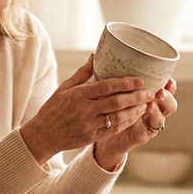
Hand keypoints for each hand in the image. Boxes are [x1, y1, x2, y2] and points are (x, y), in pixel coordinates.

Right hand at [20, 56, 154, 166]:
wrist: (42, 136)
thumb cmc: (53, 109)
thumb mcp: (64, 88)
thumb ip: (83, 73)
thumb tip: (95, 55)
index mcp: (78, 95)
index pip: (106, 87)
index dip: (125, 83)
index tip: (140, 80)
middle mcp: (84, 110)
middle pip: (116, 102)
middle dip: (136, 97)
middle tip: (150, 92)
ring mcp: (88, 125)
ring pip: (117, 117)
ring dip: (134, 110)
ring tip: (146, 104)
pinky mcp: (91, 137)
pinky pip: (113, 129)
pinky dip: (126, 122)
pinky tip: (135, 116)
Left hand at [94, 78, 177, 170]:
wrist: (100, 136)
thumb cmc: (106, 110)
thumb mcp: (108, 92)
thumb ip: (107, 77)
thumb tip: (94, 55)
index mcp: (148, 98)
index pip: (165, 90)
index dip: (169, 85)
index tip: (168, 78)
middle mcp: (152, 110)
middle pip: (169, 104)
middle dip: (167, 97)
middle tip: (160, 90)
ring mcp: (148, 124)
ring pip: (161, 117)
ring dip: (159, 109)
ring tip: (153, 101)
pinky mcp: (141, 136)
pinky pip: (148, 128)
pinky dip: (147, 120)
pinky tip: (143, 113)